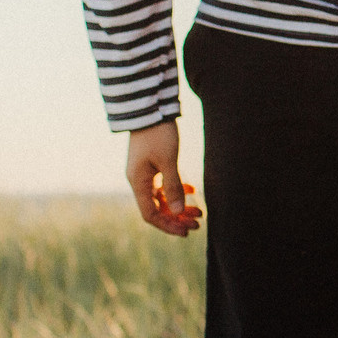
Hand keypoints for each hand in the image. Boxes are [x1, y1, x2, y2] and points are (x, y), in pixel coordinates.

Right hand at [127, 122, 202, 236]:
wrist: (150, 107)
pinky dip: (177, 189)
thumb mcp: (169, 161)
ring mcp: (145, 172)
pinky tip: (193, 190)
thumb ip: (173, 187)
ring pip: (162, 197)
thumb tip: (177, 213)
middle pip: (157, 208)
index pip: (151, 215)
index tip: (187, 231)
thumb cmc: (158, 133)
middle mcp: (139, 180)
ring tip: (199, 210)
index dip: (168, 225)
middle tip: (198, 223)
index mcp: (138, 182)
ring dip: (179, 204)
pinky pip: (164, 184)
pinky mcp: (152, 164)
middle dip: (177, 217)